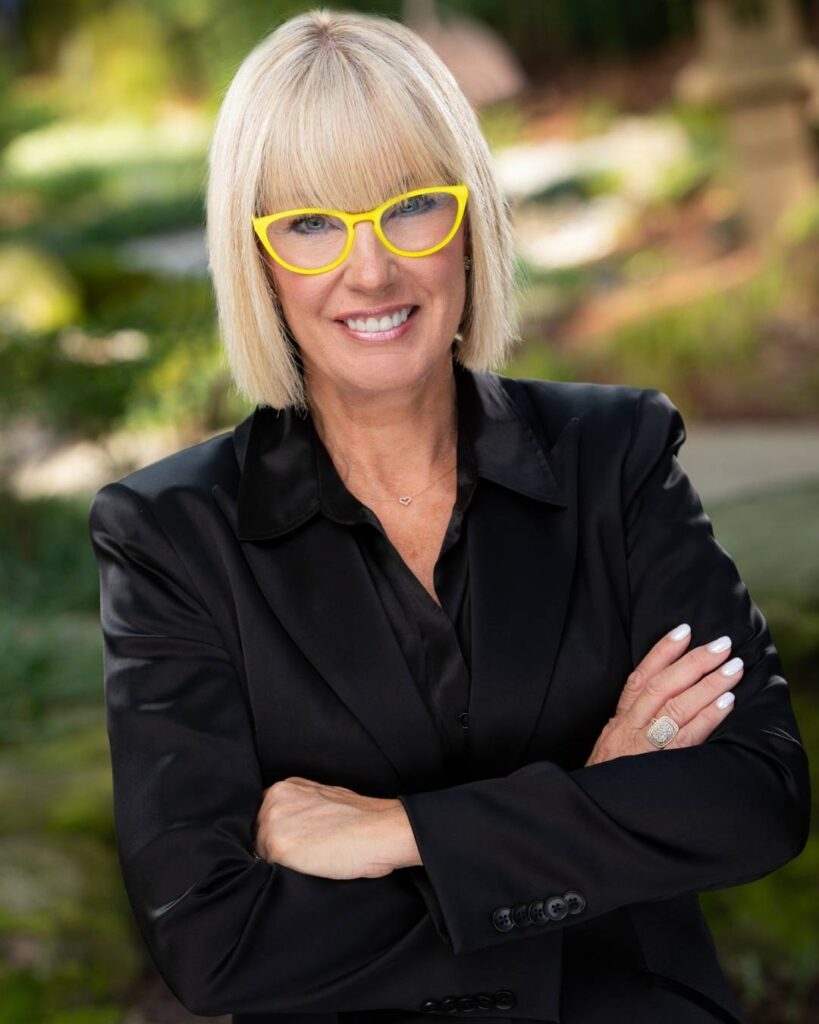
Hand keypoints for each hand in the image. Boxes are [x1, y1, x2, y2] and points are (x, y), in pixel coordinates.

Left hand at [253, 776, 418, 878]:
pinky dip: (283, 872)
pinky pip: (268, 868)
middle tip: (306, 853)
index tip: (297, 842)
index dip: (278, 833)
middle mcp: (273, 798)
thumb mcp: (322, 799)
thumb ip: (299, 807)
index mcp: (285, 786)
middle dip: (275, 846)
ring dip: (278, 861)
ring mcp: (272, 821)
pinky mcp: (277, 846)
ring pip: (261, 851)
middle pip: (258, 833)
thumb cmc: (360, 819)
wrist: (379, 830)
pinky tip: (308, 867)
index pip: (264, 816)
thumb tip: (289, 828)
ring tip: (310, 860)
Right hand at [584, 625, 742, 765]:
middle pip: (662, 686)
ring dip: (708, 684)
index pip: (639, 677)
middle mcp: (629, 728)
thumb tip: (657, 699)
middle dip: (693, 662)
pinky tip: (726, 702)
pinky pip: (687, 736)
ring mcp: (644, 747)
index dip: (661, 652)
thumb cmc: (607, 780)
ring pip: (676, 706)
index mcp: (618, 721)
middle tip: (722, 644)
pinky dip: (707, 716)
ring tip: (733, 667)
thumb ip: (630, 724)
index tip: (684, 630)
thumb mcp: (610, 747)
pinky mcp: (659, 766)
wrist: (591, 812)